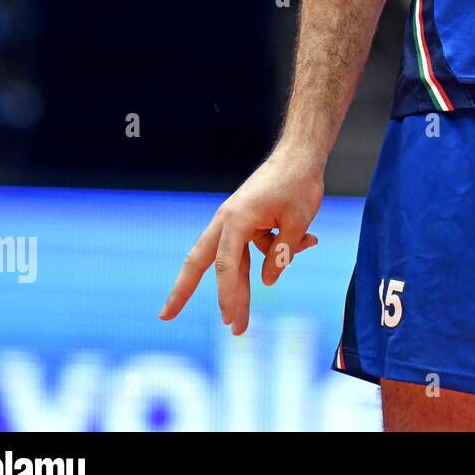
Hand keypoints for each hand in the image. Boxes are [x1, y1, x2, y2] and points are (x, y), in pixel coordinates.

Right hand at [160, 144, 324, 334]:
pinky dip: (275, 250)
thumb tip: (267, 281)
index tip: (230, 318)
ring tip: (240, 321)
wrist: (301, 153)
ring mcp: (236, 221)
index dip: (228, 294)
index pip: (227, 264)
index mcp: (237, 219)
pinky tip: (309, 240)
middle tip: (165, 317)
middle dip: (183, 290)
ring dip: (241, 286)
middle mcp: (228, 221)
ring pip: (230, 260)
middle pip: (200, 260)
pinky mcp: (248, 220)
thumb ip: (282, 253)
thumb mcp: (298, 222)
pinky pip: (256, 245)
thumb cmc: (299, 183)